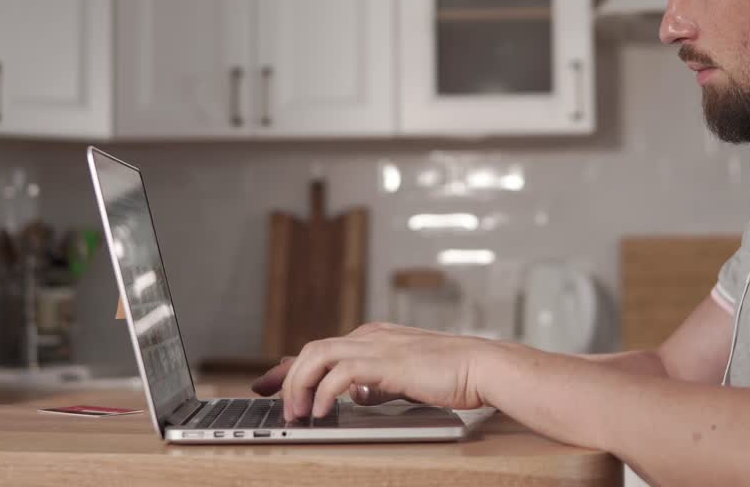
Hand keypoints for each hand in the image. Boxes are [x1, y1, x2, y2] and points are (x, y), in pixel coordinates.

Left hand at [252, 322, 499, 420]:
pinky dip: (325, 392)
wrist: (482, 367)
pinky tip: (324, 413)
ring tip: (299, 413)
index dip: (288, 368)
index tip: (267, 385)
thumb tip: (360, 396)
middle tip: (280, 408)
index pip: (321, 349)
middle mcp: (370, 336)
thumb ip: (379, 383)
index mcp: (374, 338)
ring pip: (318, 355)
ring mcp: (378, 346)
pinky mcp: (387, 361)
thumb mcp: (405, 379)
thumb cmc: (452, 374)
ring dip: (301, 386)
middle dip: (287, 379)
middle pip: (311, 350)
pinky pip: (340, 373)